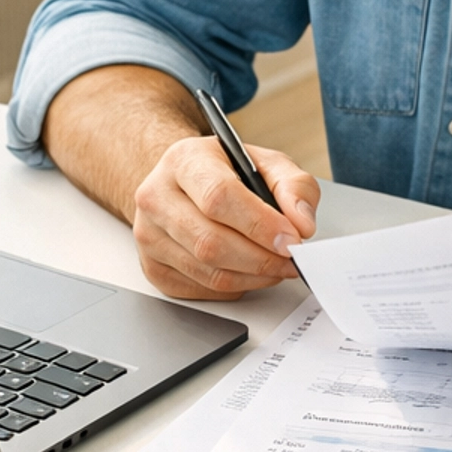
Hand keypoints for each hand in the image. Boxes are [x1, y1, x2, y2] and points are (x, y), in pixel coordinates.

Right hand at [132, 135, 318, 301]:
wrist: (183, 183)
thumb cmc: (224, 171)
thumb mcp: (264, 163)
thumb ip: (293, 185)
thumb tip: (301, 223)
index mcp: (184, 161)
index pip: (218, 197)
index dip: (259, 224)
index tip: (291, 239)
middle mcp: (156, 196)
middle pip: (210, 242)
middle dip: (261, 258)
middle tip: (291, 260)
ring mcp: (149, 235)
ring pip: (207, 271)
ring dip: (253, 276)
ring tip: (277, 266)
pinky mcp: (152, 267)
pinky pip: (201, 290)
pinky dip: (235, 287)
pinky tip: (249, 271)